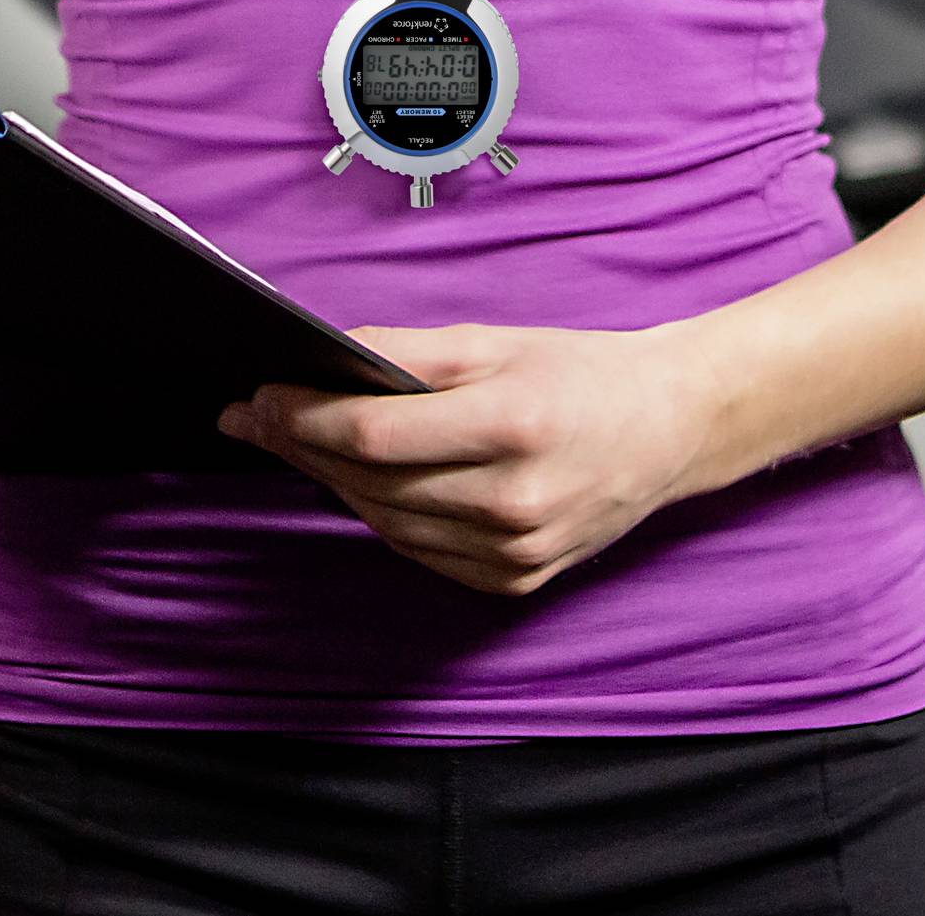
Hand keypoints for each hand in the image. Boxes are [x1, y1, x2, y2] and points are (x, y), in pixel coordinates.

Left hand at [216, 322, 723, 596]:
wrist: (670, 429)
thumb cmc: (578, 374)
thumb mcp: (495, 342)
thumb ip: (407, 353)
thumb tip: (323, 357)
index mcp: (511, 427)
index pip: (374, 436)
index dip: (304, 419)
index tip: (258, 397)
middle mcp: (514, 501)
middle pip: (371, 483)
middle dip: (302, 447)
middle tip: (253, 416)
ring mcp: (516, 552)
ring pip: (386, 522)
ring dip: (332, 483)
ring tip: (295, 443)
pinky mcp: (516, 582)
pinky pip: (420, 550)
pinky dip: (382, 515)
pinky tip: (360, 481)